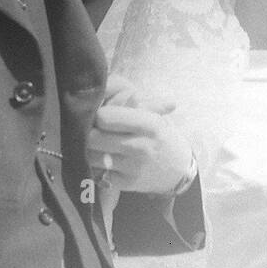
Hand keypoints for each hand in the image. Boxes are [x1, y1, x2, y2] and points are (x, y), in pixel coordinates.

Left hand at [87, 74, 195, 194]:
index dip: (96, 115)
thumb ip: (131, 98)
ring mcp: (133, 167)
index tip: (97, 114)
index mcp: (148, 124)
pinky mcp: (126, 184)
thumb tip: (105, 83)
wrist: (178, 169)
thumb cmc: (160, 135)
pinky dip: (96, 167)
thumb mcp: (153, 114)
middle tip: (89, 129)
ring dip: (88, 150)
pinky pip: (98, 173)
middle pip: (93, 137)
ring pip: (92, 156)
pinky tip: (102, 160)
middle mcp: (141, 146)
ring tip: (93, 144)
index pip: (106, 117)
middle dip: (88, 132)